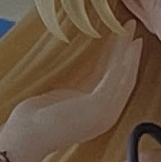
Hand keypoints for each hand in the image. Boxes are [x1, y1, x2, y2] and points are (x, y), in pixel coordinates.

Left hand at [0, 23, 142, 161]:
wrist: (27, 134)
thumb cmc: (38, 117)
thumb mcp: (64, 97)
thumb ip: (78, 88)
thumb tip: (81, 73)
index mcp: (99, 113)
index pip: (115, 82)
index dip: (122, 60)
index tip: (126, 40)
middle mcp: (108, 114)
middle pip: (124, 77)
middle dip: (129, 51)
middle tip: (133, 27)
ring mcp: (107, 112)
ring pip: (125, 75)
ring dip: (130, 51)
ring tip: (132, 29)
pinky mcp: (101, 105)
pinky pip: (117, 77)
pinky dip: (125, 59)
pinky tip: (128, 43)